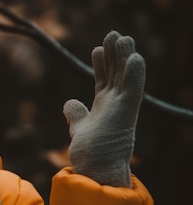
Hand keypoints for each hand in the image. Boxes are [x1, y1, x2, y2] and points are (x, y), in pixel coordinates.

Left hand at [63, 31, 145, 186]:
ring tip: (121, 37)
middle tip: (112, 34)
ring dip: (124, 56)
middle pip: (116, 73)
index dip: (101, 64)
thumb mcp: (80, 128)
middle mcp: (116, 106)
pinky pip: (133, 90)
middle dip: (114, 54)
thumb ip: (77, 114)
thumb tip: (70, 103)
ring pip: (125, 76)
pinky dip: (135, 74)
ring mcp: (122, 108)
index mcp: (105, 108)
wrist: (95, 170)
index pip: (104, 80)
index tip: (97, 48)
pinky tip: (134, 57)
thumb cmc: (90, 154)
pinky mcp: (126, 114)